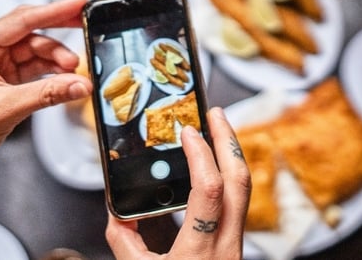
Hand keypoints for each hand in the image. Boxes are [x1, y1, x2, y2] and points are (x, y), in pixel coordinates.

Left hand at [0, 0, 92, 180]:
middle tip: (85, 32)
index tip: (77, 4)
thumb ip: (48, 93)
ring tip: (75, 74)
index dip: (53, 11)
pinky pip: (31, 72)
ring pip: (33, 55)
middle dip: (58, 40)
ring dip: (56, 62)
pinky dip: (50, 76)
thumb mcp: (6, 109)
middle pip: (29, 35)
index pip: (21, 21)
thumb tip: (79, 84)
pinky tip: (65, 81)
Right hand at [105, 107, 250, 258]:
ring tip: (218, 131)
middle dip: (228, 141)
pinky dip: (229, 177)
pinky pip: (238, 202)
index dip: (200, 154)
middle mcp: (226, 246)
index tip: (188, 132)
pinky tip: (217, 167)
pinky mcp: (236, 247)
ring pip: (244, 190)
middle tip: (215, 116)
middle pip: (239, 181)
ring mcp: (236, 246)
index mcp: (200, 251)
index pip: (209, 189)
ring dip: (231, 156)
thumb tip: (118, 211)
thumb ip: (124, 241)